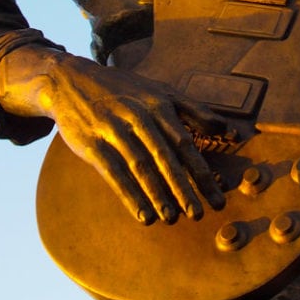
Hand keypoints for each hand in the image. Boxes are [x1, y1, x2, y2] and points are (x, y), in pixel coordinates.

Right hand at [41, 53, 226, 224]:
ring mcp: (114, 129)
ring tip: (173, 219)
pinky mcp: (92, 144)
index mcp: (159, 105)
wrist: (72, 80)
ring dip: (158, 195)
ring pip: (140, 166)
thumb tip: (226, 128)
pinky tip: (144, 216)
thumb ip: (194, 110)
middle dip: (184, 188)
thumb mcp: (160, 91)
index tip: (217, 196)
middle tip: (199, 214)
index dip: (202, 172)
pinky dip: (130, 196)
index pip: (185, 143)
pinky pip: (114, 173)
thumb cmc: (125, 90)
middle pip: (166, 157)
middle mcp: (138, 116)